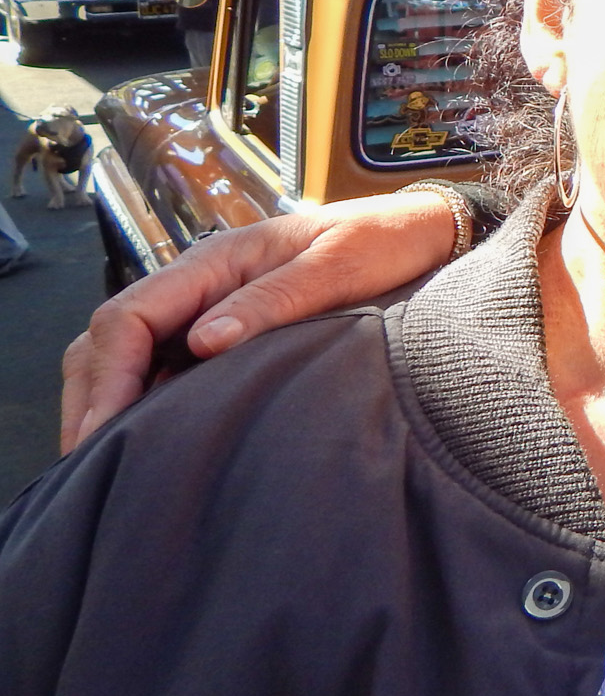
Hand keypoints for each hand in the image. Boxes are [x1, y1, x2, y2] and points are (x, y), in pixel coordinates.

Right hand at [61, 188, 458, 450]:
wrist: (425, 232)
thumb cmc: (385, 242)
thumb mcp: (337, 267)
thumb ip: (273, 301)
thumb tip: (202, 343)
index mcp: (216, 260)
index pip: (128, 316)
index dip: (107, 376)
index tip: (101, 432)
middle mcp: (203, 283)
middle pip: (113, 339)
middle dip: (92, 396)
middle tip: (88, 462)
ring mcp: (214, 307)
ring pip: (134, 354)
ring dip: (113, 400)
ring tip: (109, 461)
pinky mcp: (235, 329)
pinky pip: (172, 365)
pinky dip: (150, 399)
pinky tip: (158, 439)